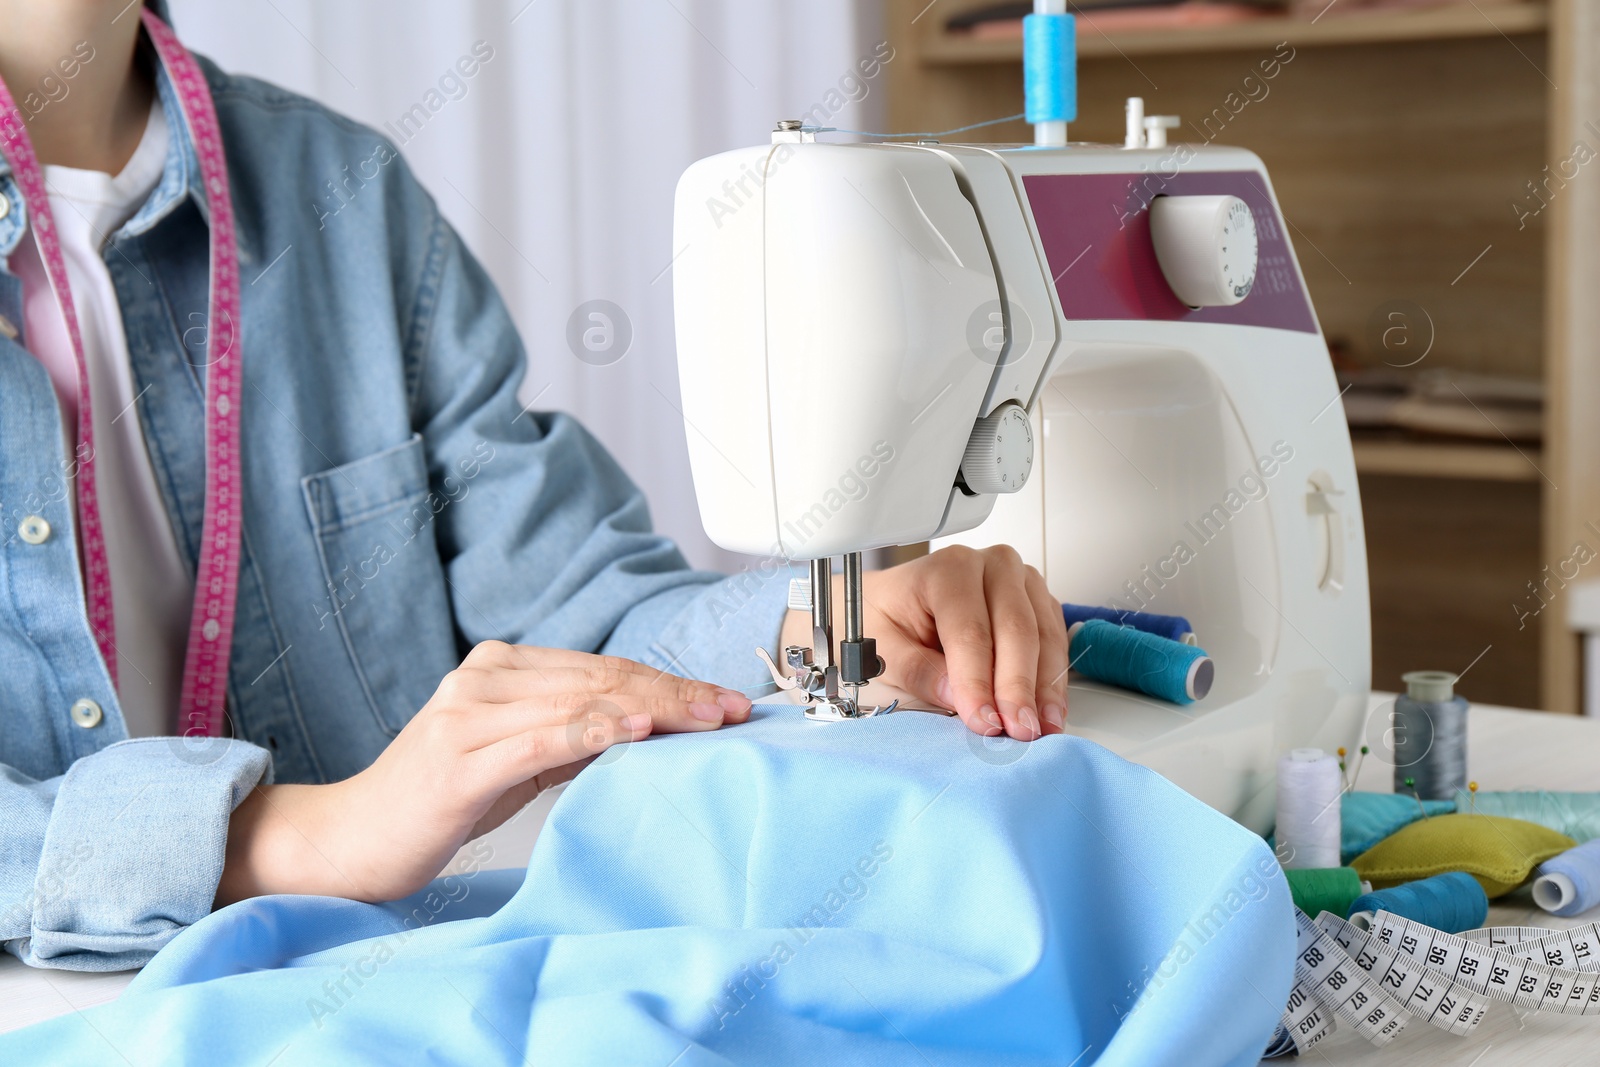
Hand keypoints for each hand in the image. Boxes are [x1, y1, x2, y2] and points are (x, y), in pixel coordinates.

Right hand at [217, 643, 751, 905]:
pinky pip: (541, 738)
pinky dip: (595, 730)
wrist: (351, 840)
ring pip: (582, 700)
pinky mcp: (460, 757)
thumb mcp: (518, 761)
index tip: (724, 700)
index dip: (669, 682)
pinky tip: (637, 730)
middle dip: (676, 693)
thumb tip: (652, 731)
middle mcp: (485, 677)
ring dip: (653, 708)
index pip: (605, 669)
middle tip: (732, 708)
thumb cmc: (437, 802)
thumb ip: (574, 737)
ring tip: (706, 717)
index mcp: (500, 668)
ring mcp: (469, 713)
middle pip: (602, 678)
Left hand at [782, 545, 1067, 740]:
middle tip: (1018, 730)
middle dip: (1018, 686)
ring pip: (1043, 634)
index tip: (984, 720)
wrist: (893, 601)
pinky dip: (1053, 678)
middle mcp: (990, 566)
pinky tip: (1048, 710)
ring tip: (1041, 727)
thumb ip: (918, 670)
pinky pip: (1055, 638)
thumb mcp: (882, 646)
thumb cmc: (886, 618)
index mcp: (946, 569)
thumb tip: (956, 695)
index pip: (969, 629)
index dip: (978, 680)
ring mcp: (1019, 581)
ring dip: (1045, 686)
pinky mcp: (1037, 601)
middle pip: (1015, 628)